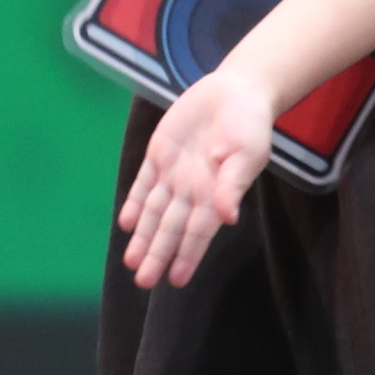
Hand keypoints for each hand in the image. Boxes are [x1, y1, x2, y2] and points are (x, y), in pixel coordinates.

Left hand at [117, 68, 276, 289]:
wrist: (236, 92)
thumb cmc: (249, 125)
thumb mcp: (247, 154)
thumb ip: (234, 185)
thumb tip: (228, 218)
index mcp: (215, 194)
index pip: (198, 232)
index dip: (187, 255)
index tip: (176, 280)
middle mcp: (191, 190)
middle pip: (170, 227)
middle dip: (158, 254)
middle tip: (143, 281)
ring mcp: (173, 174)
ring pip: (153, 211)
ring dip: (142, 236)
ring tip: (131, 262)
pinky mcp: (159, 155)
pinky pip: (144, 184)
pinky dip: (134, 202)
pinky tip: (126, 223)